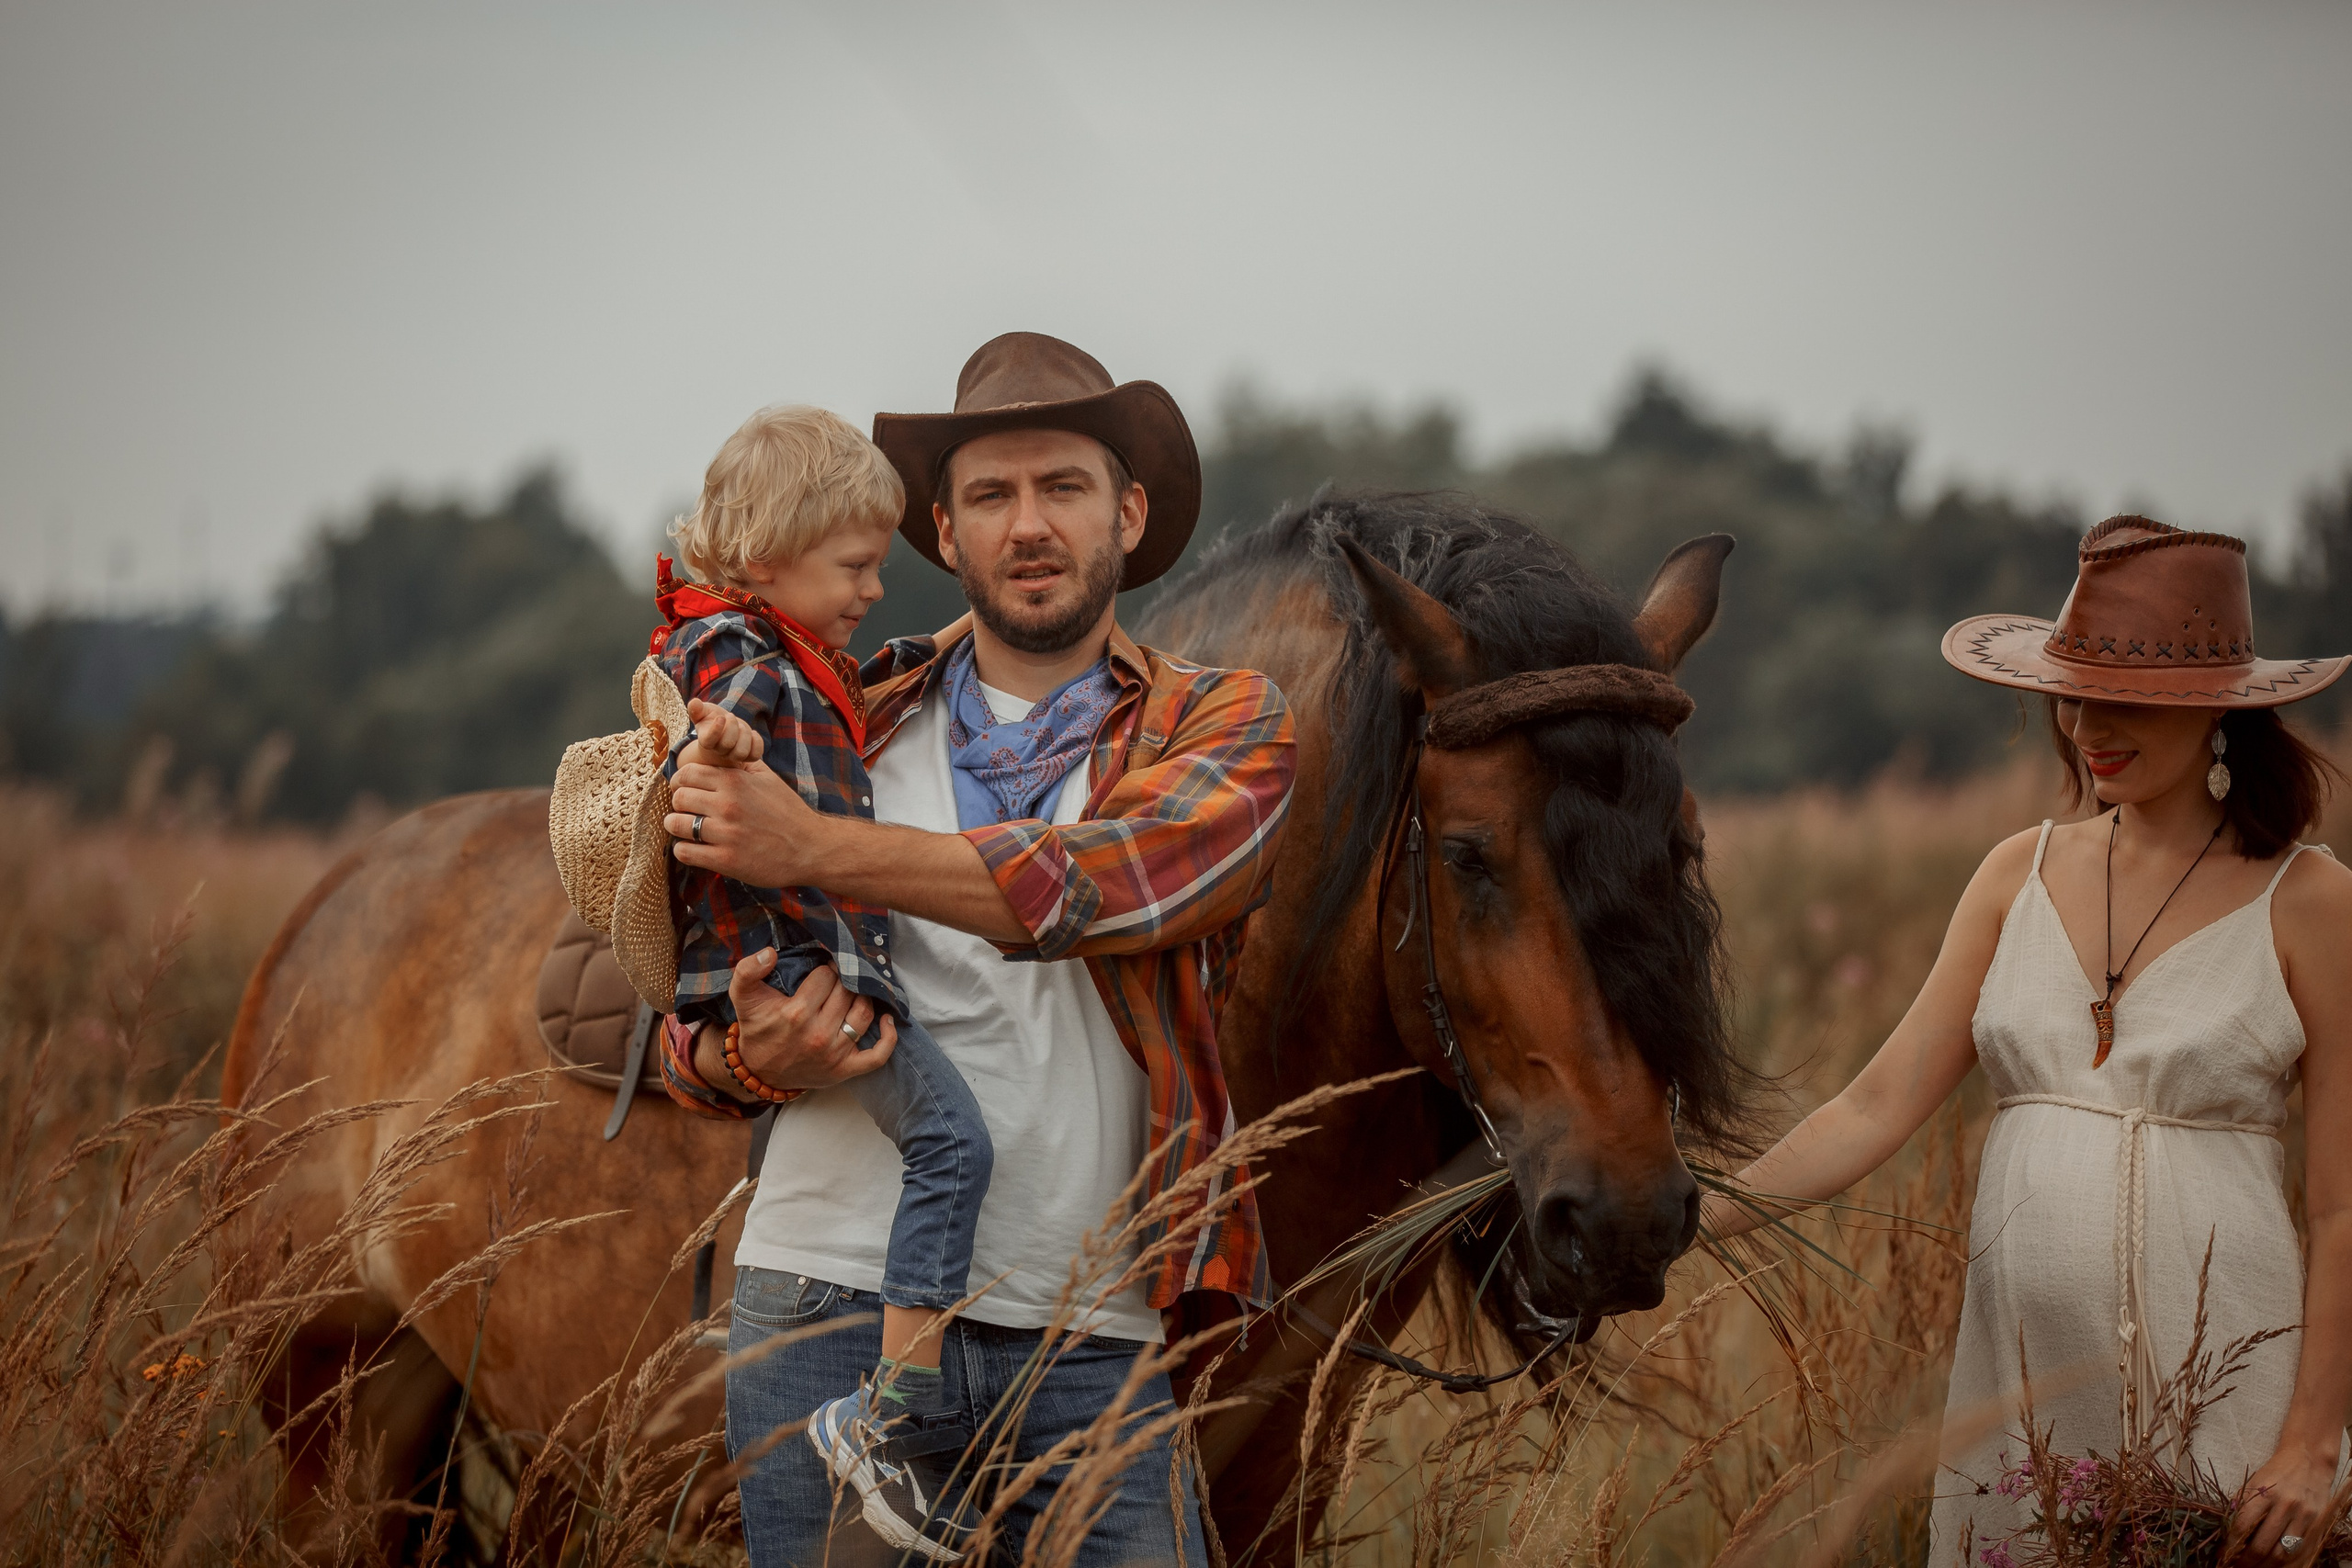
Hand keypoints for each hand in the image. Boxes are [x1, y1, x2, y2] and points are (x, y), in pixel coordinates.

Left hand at [667, 756, 824, 886]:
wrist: (810, 848)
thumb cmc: (789, 812)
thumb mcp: (769, 778)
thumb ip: (743, 763)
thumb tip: (724, 749)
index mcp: (735, 781)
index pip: (686, 774)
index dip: (681, 782)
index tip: (686, 790)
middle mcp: (727, 805)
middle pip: (678, 798)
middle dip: (680, 805)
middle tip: (689, 812)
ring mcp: (725, 833)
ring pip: (676, 825)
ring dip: (677, 827)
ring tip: (688, 831)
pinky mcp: (725, 860)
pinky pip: (684, 852)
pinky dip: (684, 851)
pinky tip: (696, 849)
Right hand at [677, 698, 763, 768]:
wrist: (724, 731)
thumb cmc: (711, 720)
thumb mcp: (703, 712)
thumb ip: (697, 708)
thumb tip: (694, 702)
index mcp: (706, 740)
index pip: (708, 741)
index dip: (716, 730)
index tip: (721, 717)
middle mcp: (719, 751)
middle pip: (727, 745)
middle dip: (732, 727)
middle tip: (731, 716)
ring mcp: (734, 755)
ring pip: (741, 753)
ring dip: (745, 735)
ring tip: (741, 726)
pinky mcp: (748, 756)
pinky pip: (755, 755)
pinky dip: (757, 742)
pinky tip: (753, 733)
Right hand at [689, 947, 896, 1096]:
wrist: (759, 1071)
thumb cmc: (757, 1029)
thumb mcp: (743, 997)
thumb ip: (747, 971)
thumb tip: (769, 952)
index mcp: (796, 1014)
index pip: (826, 977)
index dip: (825, 970)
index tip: (821, 972)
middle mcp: (818, 1035)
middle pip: (846, 993)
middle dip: (844, 980)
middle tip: (839, 979)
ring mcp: (834, 1054)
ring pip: (864, 1014)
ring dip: (863, 998)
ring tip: (853, 993)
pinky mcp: (845, 1070)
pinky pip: (878, 1056)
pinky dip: (888, 1037)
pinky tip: (887, 1020)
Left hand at [2227, 1443, 2335, 1562]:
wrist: (2308, 1461)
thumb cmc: (2275, 1473)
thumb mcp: (2253, 1483)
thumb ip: (2241, 1506)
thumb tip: (2227, 1533)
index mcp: (2264, 1494)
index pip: (2243, 1527)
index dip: (2231, 1546)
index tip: (2222, 1555)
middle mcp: (2285, 1506)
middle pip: (2263, 1545)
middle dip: (2247, 1561)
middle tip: (2236, 1566)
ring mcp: (2303, 1518)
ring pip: (2283, 1554)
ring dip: (2265, 1566)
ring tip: (2253, 1567)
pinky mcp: (2316, 1525)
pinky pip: (2301, 1552)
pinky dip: (2286, 1563)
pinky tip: (2274, 1565)